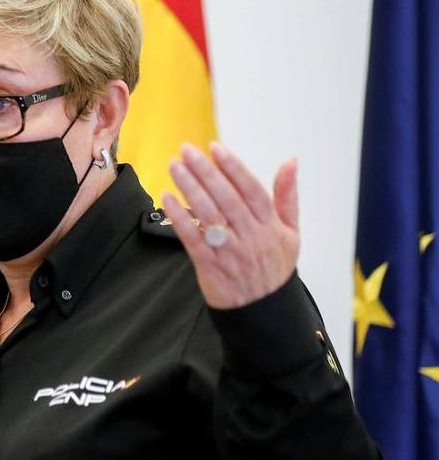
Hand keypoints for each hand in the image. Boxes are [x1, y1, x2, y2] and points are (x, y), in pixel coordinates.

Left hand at [162, 142, 299, 309]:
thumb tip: (291, 162)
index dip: (233, 167)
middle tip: (187, 151)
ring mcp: (230, 251)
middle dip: (205, 172)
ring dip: (189, 188)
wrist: (263, 311)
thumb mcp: (291, 233)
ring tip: (175, 167)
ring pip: (208, 214)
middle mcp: (251, 236)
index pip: (251, 189)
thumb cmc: (274, 267)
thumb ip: (287, 196)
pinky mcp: (210, 265)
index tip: (216, 148)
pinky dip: (179, 217)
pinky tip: (167, 198)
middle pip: (226, 198)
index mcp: (270, 225)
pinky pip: (192, 237)